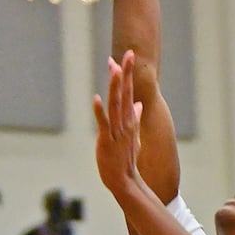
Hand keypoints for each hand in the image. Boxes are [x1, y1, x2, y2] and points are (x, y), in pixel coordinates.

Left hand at [93, 50, 145, 195]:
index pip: (129, 92)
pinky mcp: (107, 140)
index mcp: (130, 120)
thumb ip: (134, 118)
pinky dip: (100, 111)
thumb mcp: (132, 136)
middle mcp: (125, 122)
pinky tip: (96, 98)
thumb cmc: (125, 159)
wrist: (124, 180)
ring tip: (115, 70)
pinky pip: (103, 123)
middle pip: (125, 93)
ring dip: (115, 87)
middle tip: (128, 54)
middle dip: (126, 73)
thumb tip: (137, 104)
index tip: (126, 57)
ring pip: (116, 104)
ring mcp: (116, 130)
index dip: (127, 74)